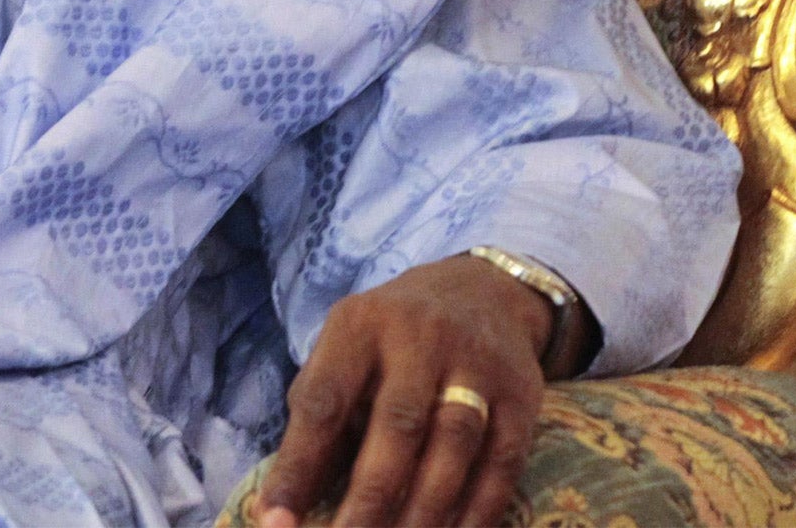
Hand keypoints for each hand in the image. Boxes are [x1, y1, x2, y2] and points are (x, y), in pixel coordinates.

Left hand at [256, 255, 571, 527]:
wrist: (480, 291)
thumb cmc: (391, 339)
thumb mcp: (347, 350)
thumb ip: (322, 416)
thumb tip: (288, 499)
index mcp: (358, 326)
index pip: (323, 400)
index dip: (298, 465)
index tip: (275, 521)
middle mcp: (419, 338)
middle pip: (396, 424)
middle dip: (370, 497)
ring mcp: (475, 363)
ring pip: (453, 444)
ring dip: (425, 510)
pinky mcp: (521, 394)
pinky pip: (502, 461)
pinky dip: (479, 510)